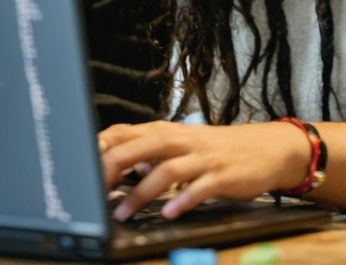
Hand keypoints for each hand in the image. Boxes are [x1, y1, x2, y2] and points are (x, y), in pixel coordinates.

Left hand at [98, 120, 309, 220]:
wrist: (265, 149)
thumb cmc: (217, 150)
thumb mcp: (180, 146)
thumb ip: (149, 154)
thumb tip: (114, 167)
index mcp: (166, 132)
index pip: (124, 132)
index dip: (100, 149)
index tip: (80, 169)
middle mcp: (181, 140)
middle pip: (139, 147)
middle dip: (112, 169)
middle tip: (93, 192)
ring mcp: (202, 158)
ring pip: (165, 170)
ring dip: (140, 193)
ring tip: (122, 214)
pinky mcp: (222, 176)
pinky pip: (198, 188)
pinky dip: (181, 201)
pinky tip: (168, 213)